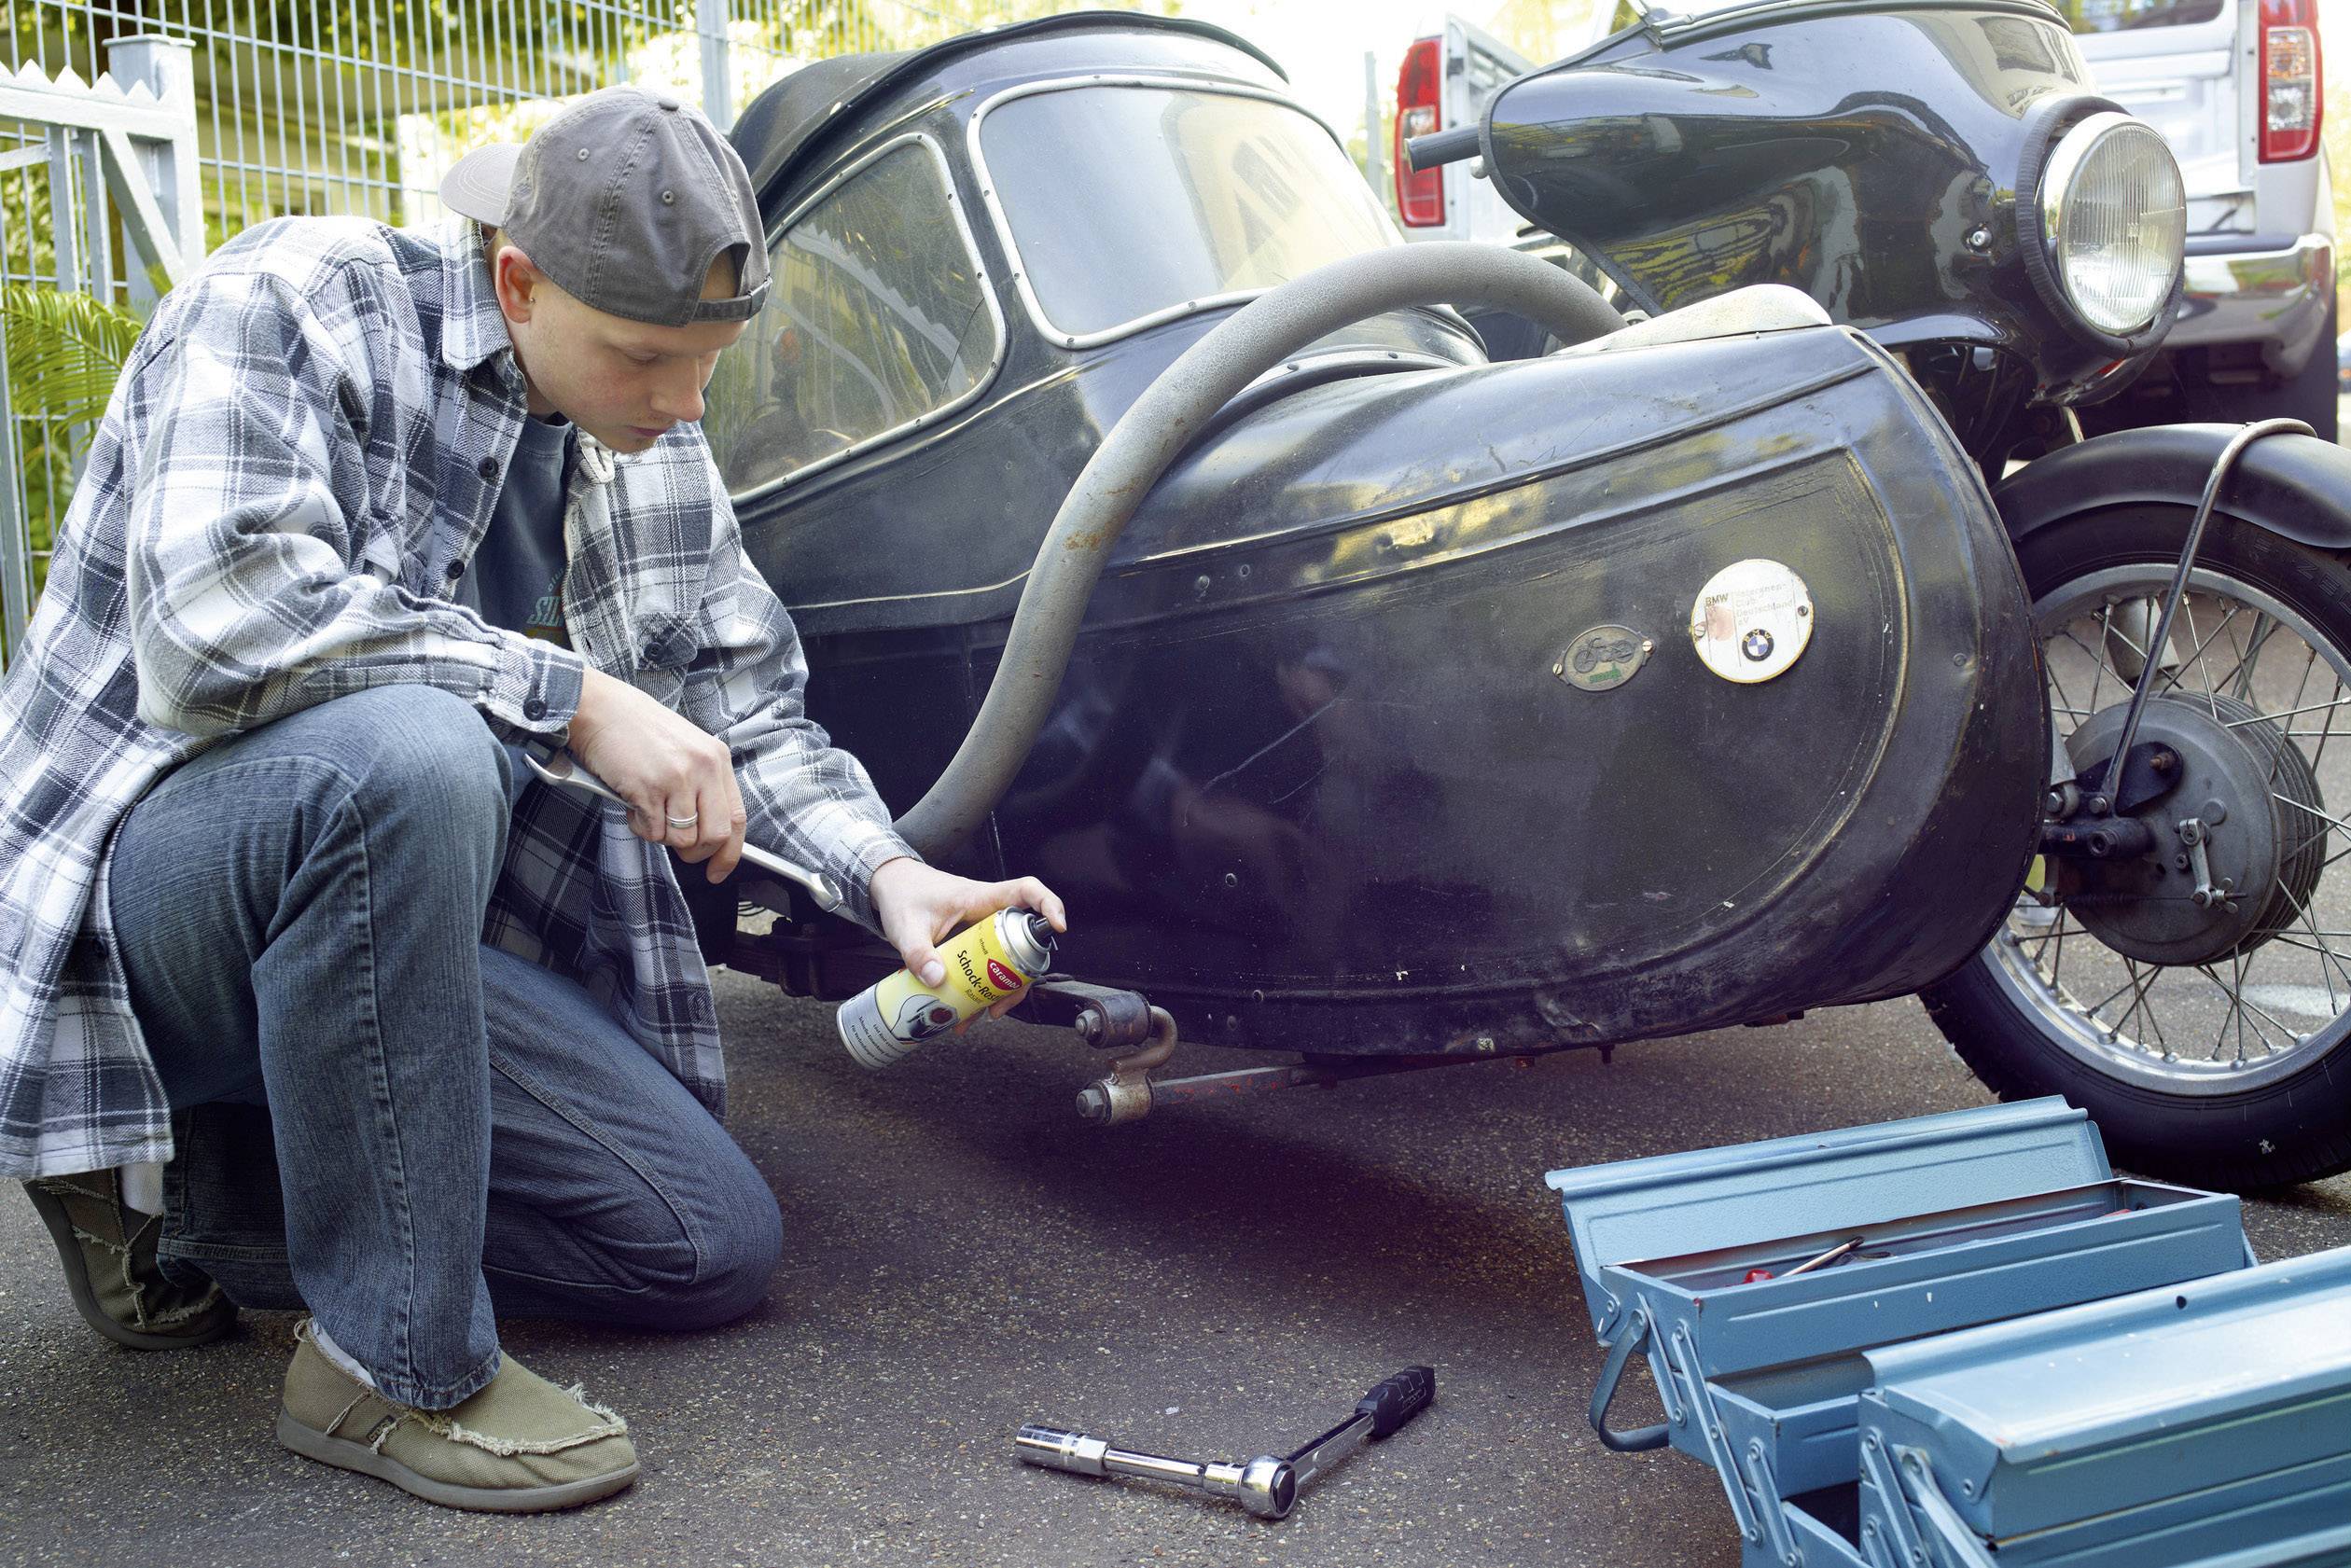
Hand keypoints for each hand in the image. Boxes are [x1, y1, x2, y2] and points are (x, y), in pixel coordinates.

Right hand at [567, 667, 747, 881]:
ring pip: (681, 839)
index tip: (718, 871)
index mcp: (718, 759)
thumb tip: (709, 834)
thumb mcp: (687, 750)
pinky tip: (632, 803)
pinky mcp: (648, 788)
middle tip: (678, 847)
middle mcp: (703, 768)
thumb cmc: (640, 731)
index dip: (730, 852)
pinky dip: (639, 826)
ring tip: (647, 810)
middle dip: (695, 852)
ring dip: (660, 835)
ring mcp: (677, 778)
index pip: (737, 818)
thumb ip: (703, 786)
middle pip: (714, 835)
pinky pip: (651, 831)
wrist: (603, 709)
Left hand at [868, 857, 1067, 1028]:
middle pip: (1023, 941)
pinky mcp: (972, 945)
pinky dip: (981, 990)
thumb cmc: (903, 895)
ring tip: (982, 1015)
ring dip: (1000, 990)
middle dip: (1020, 976)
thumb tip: (938, 979)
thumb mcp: (906, 927)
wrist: (891, 888)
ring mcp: (981, 931)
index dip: (1048, 905)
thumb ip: (918, 953)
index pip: (1025, 891)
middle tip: (1003, 1002)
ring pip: (1007, 960)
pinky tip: (966, 1010)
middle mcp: (987, 913)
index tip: (1058, 927)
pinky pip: (987, 967)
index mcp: (980, 897)